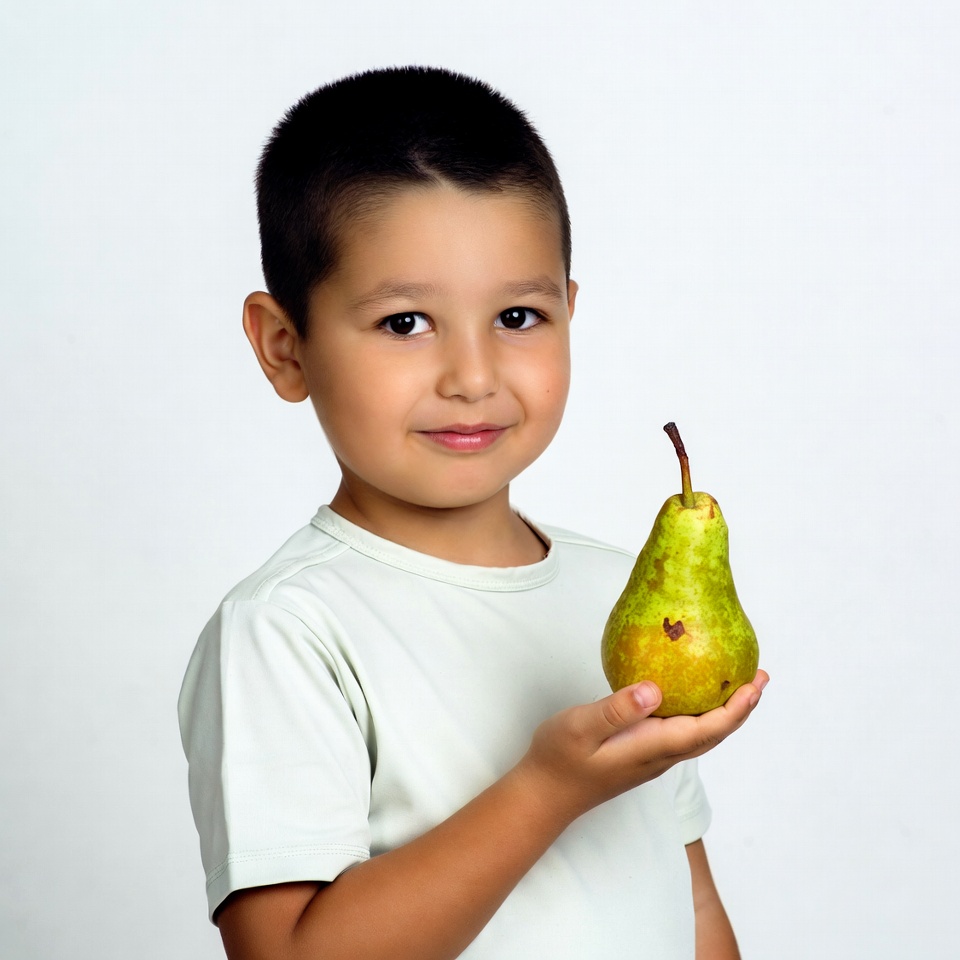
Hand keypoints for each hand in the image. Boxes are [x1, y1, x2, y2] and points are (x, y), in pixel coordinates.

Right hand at [518, 670, 768, 823]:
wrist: (544, 795)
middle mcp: (661, 755)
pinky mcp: (641, 752)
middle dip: (741, 707)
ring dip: (724, 711)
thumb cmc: (559, 759)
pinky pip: (682, 731)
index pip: (708, 729)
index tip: (755, 682)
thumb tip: (654, 689)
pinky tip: (690, 693)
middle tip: (759, 676)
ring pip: (700, 734)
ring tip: (736, 683)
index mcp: (653, 747)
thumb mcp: (581, 727)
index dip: (736, 708)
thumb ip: (617, 709)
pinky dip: (700, 712)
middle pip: (713, 733)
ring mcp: (652, 756)